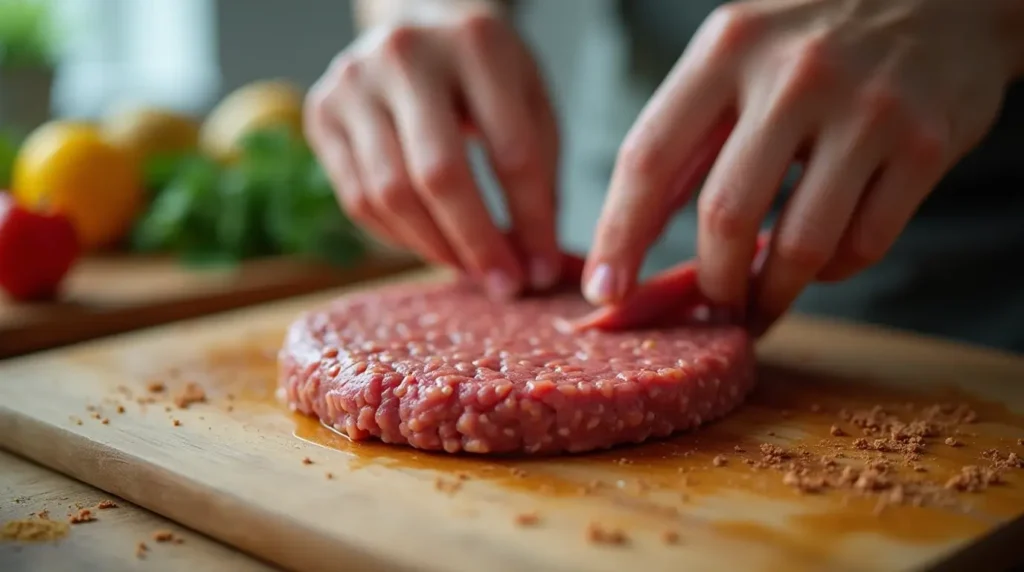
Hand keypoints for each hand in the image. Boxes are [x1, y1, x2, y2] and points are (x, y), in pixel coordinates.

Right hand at [306, 3, 560, 298]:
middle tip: (504, 286)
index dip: (531, 220)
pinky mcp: (321, 112)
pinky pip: (357, 198)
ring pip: (389, 194)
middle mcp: (406, 56)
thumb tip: (535, 262)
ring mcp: (353, 83)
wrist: (416, 25)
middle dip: (477, 243)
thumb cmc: (484, 72)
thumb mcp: (529, 99)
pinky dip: (399, 237)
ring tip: (470, 270)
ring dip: (435, 248)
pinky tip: (432, 246)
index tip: (544, 268)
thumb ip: (538, 172)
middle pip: (439, 175)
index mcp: (476, 44)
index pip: (510, 151)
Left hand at [584, 0, 1021, 331]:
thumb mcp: (738, 53)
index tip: (605, 293)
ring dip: (772, 294)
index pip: (650, 157)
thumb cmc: (814, 35)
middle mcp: (794, 74)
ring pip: (801, 244)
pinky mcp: (925, 143)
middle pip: (725, 215)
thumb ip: (689, 133)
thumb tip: (631, 232)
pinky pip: (864, 243)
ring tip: (760, 303)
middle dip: (712, 282)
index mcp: (727, 48)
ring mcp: (865, 108)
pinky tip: (823, 259)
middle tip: (710, 308)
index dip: (620, 235)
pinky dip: (833, 271)